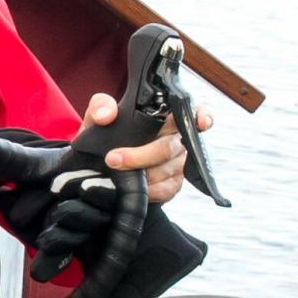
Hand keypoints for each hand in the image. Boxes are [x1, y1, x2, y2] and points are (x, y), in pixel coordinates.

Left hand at [81, 89, 214, 206]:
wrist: (97, 163)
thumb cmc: (105, 135)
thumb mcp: (99, 117)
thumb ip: (101, 106)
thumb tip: (107, 114)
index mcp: (164, 118)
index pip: (190, 113)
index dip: (201, 116)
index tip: (201, 122)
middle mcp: (175, 139)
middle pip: (168, 147)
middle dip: (140, 155)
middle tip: (113, 158)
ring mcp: (177, 163)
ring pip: (166, 169)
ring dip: (141, 174)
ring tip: (116, 173)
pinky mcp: (173, 184)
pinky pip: (166, 189)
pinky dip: (149, 190)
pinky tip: (135, 188)